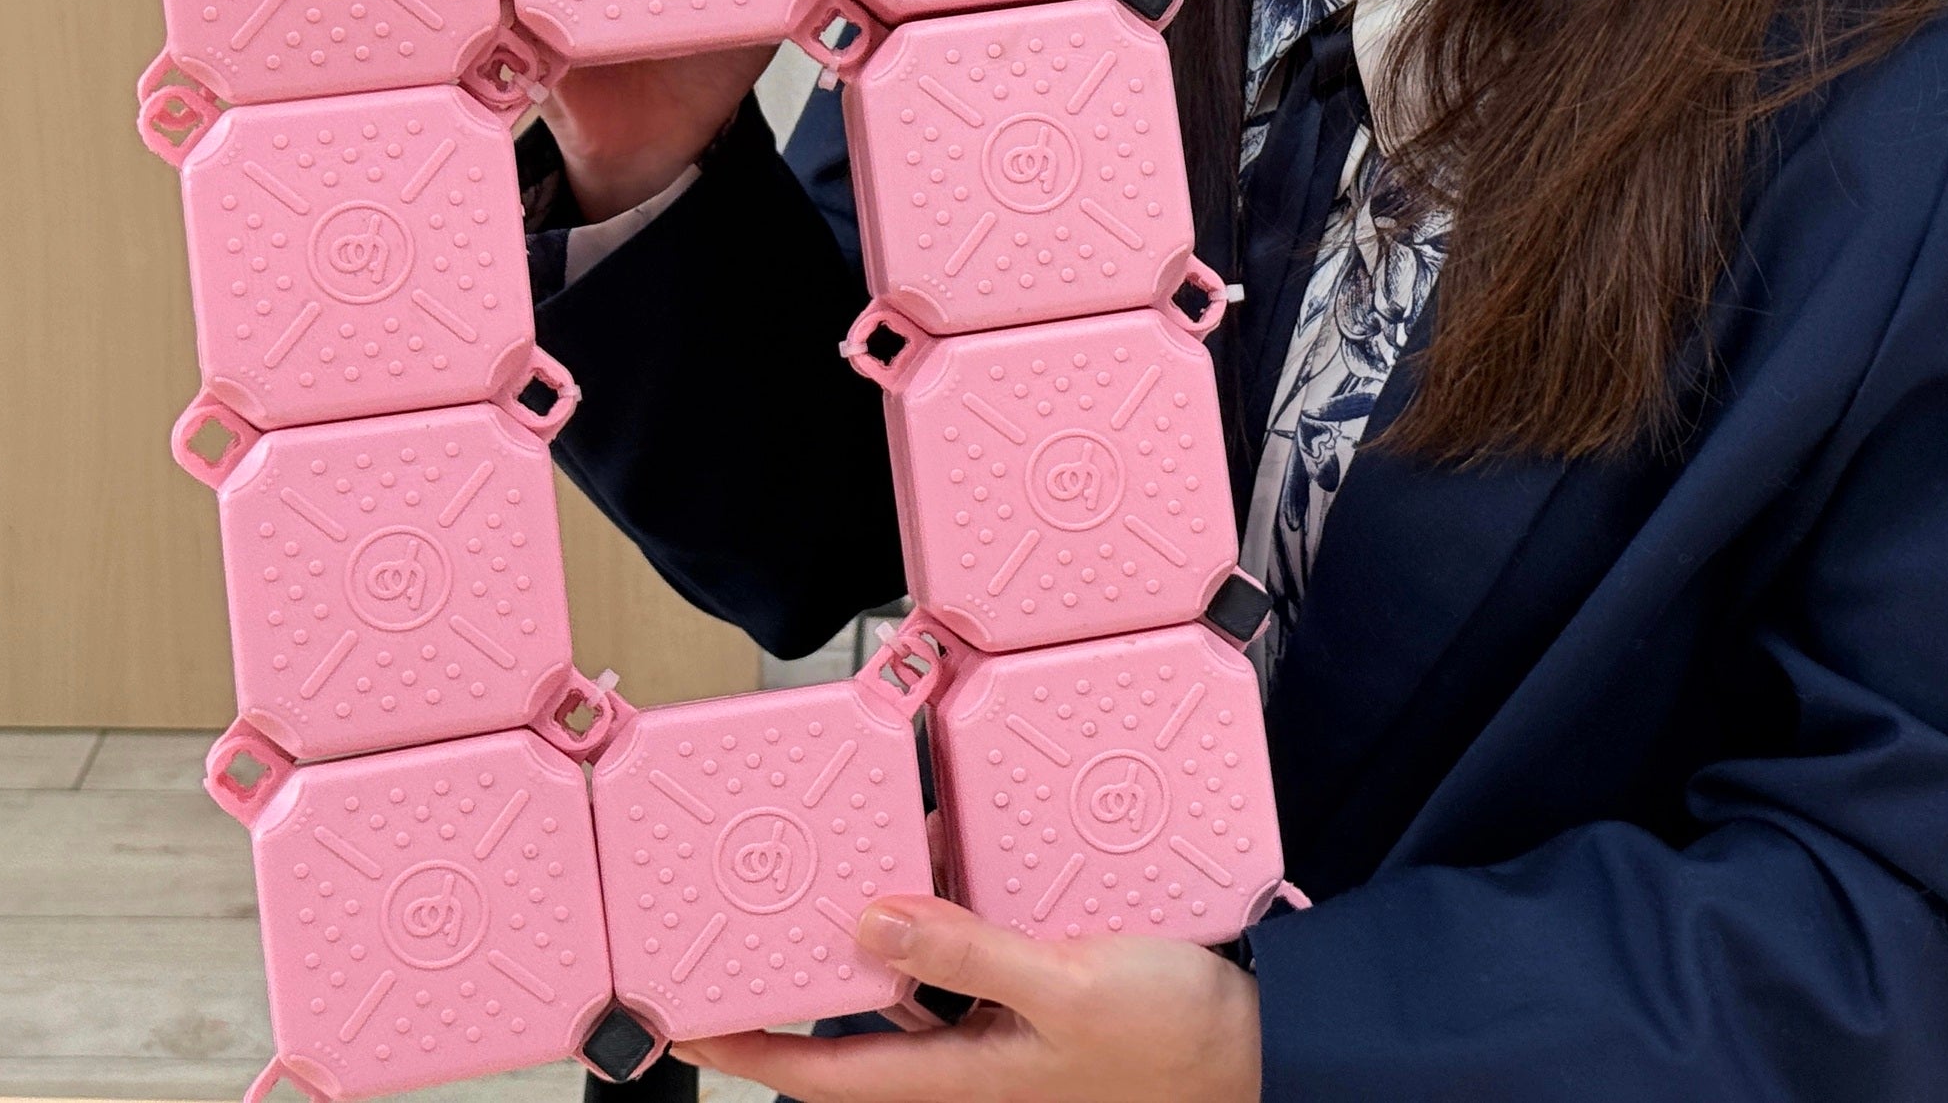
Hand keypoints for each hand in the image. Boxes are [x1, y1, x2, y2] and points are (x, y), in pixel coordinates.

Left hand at [677, 895, 1261, 1102]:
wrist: (1264, 1045)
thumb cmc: (1178, 1036)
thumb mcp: (1067, 981)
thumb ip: (963, 950)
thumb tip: (866, 924)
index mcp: (965, 1079)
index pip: (825, 1074)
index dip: (749, 1052)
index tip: (684, 1027)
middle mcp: (974, 1065)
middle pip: (857, 1034)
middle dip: (797, 990)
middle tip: (743, 936)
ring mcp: (1007, 1039)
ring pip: (910, 995)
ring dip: (871, 946)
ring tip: (834, 881)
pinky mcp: (1043, 1005)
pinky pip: (968, 965)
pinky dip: (942, 923)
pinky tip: (942, 868)